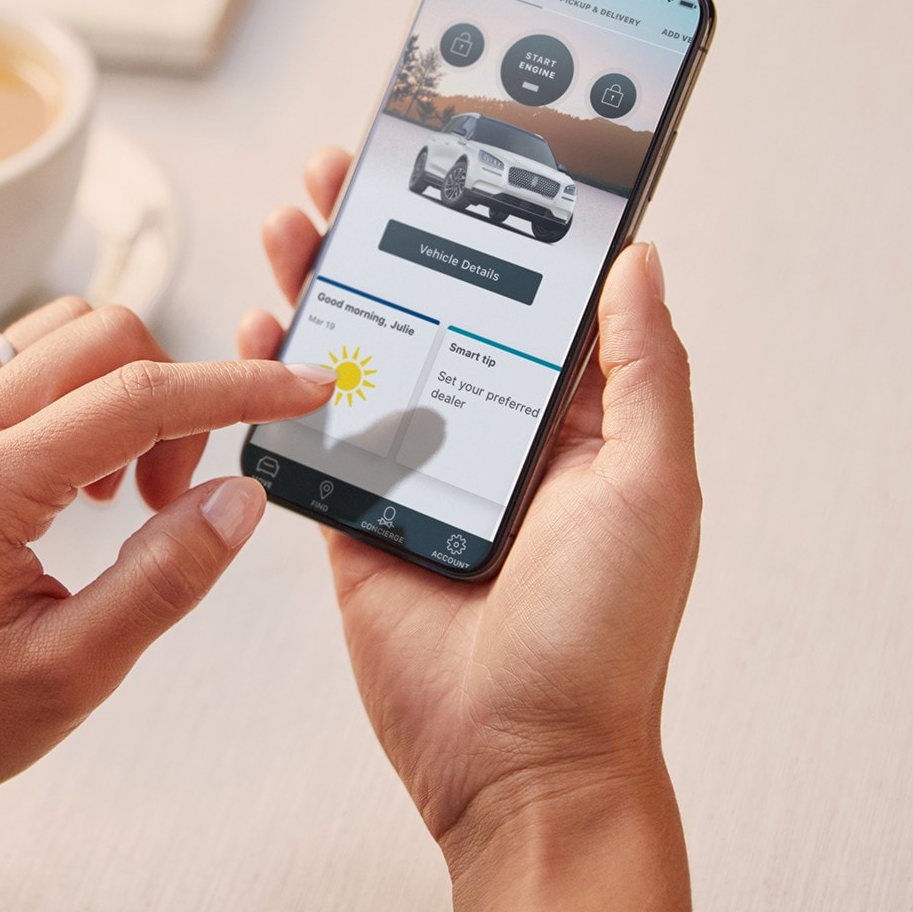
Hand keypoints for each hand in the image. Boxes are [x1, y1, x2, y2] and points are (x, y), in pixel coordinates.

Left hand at [0, 299, 337, 841]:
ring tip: (123, 493)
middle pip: (103, 336)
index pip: (139, 397)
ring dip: (122, 388)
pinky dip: (73, 398)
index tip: (304, 388)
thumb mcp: (68, 674)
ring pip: (58, 335)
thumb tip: (240, 500)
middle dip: (176, 394)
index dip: (239, 387)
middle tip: (178, 496)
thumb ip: (164, 579)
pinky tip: (76, 484)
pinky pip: (17, 367)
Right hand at [240, 148, 698, 911]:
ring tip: (292, 223)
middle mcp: (491, 433)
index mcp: (572, 420)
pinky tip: (259, 327)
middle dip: (384, 232)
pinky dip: (278, 374)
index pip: (523, 294)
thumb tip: (639, 262)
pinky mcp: (357, 515)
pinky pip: (310, 428)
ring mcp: (418, 470)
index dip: (489, 220)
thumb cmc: (602, 640)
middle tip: (348, 169)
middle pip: (428, 305)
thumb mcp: (653, 487)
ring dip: (324, 284)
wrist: (519, 758)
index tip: (457, 153)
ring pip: (362, 351)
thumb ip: (643, 371)